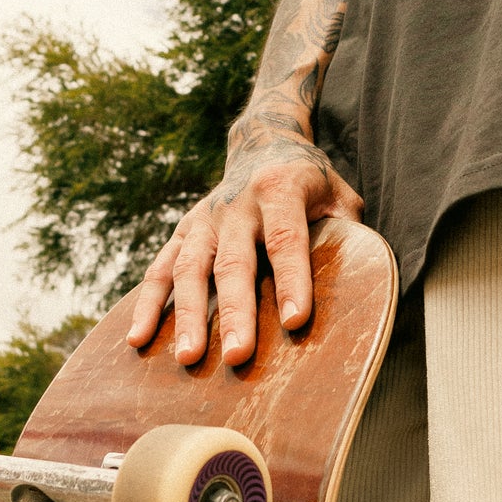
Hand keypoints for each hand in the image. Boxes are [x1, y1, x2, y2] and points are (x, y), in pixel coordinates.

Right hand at [126, 132, 362, 367]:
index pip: (286, 240)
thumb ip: (346, 231)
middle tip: (238, 357)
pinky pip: (159, 269)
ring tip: (188, 358)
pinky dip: (148, 305)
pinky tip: (138, 340)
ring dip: (187, 316)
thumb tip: (363, 281)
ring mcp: (204, 219)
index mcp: (280, 190)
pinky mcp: (183, 231)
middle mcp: (236, 204)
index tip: (296, 321)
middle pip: (234, 263)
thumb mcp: (339, 195)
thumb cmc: (311, 183)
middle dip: (236, 312)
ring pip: (189, 269)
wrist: (264, 143)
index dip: (292, 281)